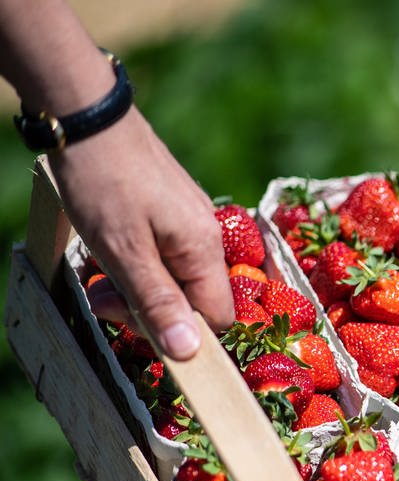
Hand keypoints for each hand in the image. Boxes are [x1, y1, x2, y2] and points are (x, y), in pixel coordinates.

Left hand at [52, 108, 232, 358]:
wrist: (89, 117)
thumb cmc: (104, 183)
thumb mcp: (124, 252)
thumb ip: (158, 303)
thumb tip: (190, 352)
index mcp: (205, 250)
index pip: (215, 318)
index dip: (178, 331)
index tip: (130, 319)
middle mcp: (209, 237)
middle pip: (195, 300)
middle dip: (149, 309)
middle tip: (102, 298)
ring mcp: (192, 222)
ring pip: (177, 278)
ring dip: (138, 287)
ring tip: (99, 273)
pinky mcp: (174, 211)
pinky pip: (167, 254)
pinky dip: (138, 263)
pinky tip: (111, 250)